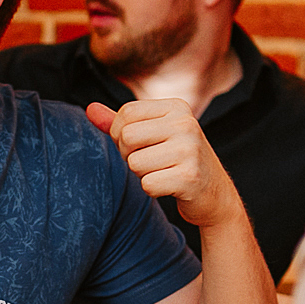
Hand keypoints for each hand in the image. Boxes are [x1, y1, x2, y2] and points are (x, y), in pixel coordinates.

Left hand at [86, 99, 244, 229]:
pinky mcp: (190, 177)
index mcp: (177, 107)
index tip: (139, 146)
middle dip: (129, 156)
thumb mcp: (153, 135)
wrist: (215, 195)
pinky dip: (153, 190)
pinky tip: (170, 186)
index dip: (120, 134)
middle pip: (126, 137)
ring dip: (142, 174)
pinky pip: (147, 184)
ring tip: (163, 173)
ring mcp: (190, 150)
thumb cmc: (177, 161)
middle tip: (150, 163)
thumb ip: (120, 123)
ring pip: (134, 163)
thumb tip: (89, 109)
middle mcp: (186, 123)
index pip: (127, 113)